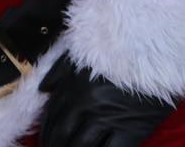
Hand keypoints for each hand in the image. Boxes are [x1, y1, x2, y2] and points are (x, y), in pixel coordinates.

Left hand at [39, 54, 174, 146]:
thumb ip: (59, 72)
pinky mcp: (131, 130)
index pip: (52, 116)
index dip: (46, 132)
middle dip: (56, 145)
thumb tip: (43, 89)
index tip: (45, 140)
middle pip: (64, 132)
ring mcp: (109, 118)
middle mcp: (87, 104)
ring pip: (83, 144)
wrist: (152, 61)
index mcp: (74, 87)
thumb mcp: (82, 57)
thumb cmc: (114, 58)